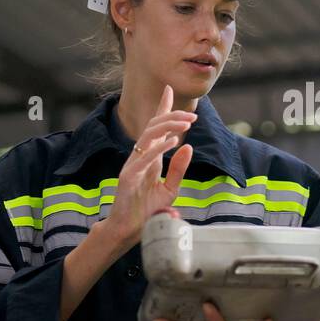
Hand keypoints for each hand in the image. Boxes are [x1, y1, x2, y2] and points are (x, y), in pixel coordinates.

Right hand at [91, 84, 195, 259]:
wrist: (128, 230)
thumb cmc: (146, 210)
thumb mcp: (170, 188)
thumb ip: (179, 169)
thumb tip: (188, 147)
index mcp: (150, 157)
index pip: (156, 127)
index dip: (163, 108)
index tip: (169, 90)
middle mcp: (140, 157)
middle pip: (154, 127)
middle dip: (172, 116)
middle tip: (192, 115)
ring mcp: (132, 165)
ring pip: (148, 137)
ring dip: (168, 127)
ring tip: (186, 123)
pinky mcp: (127, 177)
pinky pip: (143, 158)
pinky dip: (159, 148)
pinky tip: (173, 142)